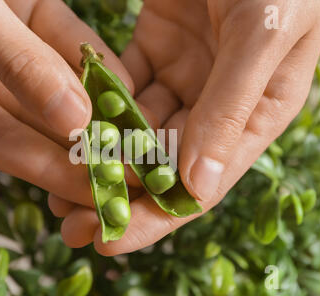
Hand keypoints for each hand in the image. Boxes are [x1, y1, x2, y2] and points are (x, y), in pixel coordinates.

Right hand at [0, 0, 131, 205]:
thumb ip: (13, 60)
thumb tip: (72, 121)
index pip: (1, 143)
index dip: (49, 170)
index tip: (96, 192)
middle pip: (35, 123)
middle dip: (83, 152)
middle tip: (131, 178)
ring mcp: (4, 43)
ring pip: (58, 86)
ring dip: (99, 112)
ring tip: (140, 143)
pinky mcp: (29, 12)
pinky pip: (69, 45)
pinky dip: (98, 64)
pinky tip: (129, 87)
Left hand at [51, 0, 319, 254]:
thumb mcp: (262, 34)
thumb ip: (230, 108)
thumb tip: (198, 186)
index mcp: (259, 112)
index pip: (204, 181)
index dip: (156, 215)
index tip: (110, 237)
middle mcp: (220, 104)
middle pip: (164, 164)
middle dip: (118, 196)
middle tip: (72, 225)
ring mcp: (186, 78)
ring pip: (137, 131)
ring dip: (100, 159)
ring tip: (58, 187)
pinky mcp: (155, 50)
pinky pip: (120, 87)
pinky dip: (95, 108)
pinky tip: (67, 131)